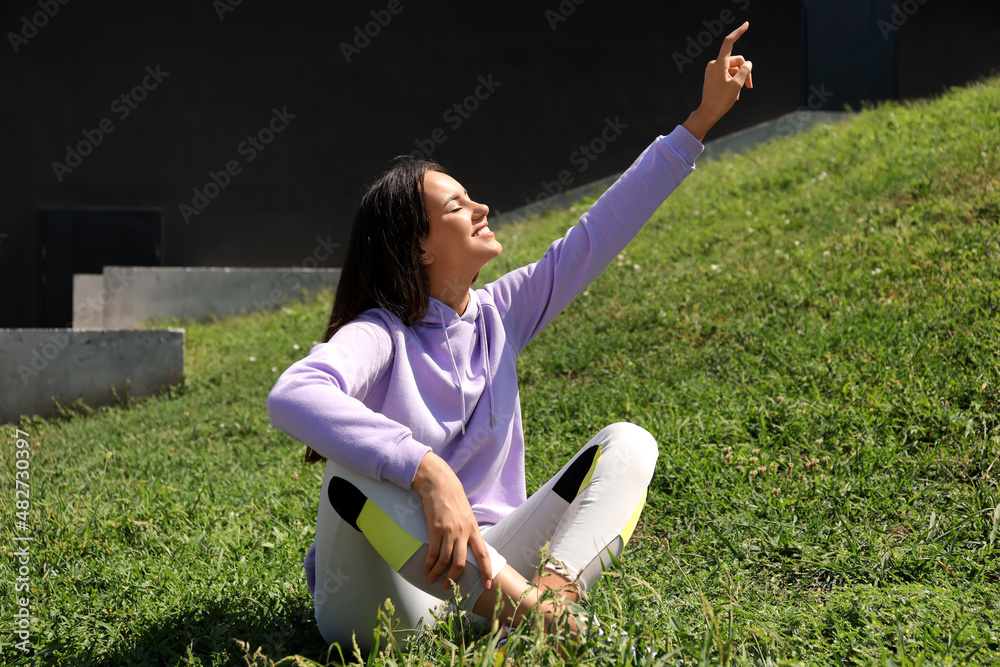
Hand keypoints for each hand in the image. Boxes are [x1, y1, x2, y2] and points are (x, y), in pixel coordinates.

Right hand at [412, 451, 492, 590]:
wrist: (439, 483)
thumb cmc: (453, 497)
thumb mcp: (466, 514)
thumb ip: (468, 530)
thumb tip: (468, 545)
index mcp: (473, 529)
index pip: (484, 554)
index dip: (486, 571)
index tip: (488, 585)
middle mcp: (463, 532)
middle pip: (461, 563)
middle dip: (454, 578)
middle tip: (448, 587)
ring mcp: (449, 531)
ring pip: (445, 560)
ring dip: (438, 573)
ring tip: (432, 579)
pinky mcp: (435, 529)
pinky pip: (432, 552)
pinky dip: (429, 563)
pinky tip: (426, 568)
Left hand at [682, 21, 753, 140]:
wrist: (707, 113)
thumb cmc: (721, 100)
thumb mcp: (737, 85)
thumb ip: (745, 71)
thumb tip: (748, 63)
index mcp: (719, 64)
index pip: (729, 42)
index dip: (738, 32)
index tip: (746, 25)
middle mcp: (714, 64)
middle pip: (736, 61)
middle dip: (744, 72)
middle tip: (749, 86)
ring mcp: (712, 71)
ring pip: (733, 69)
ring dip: (739, 79)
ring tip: (739, 94)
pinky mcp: (712, 77)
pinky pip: (727, 75)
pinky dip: (733, 82)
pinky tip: (734, 95)